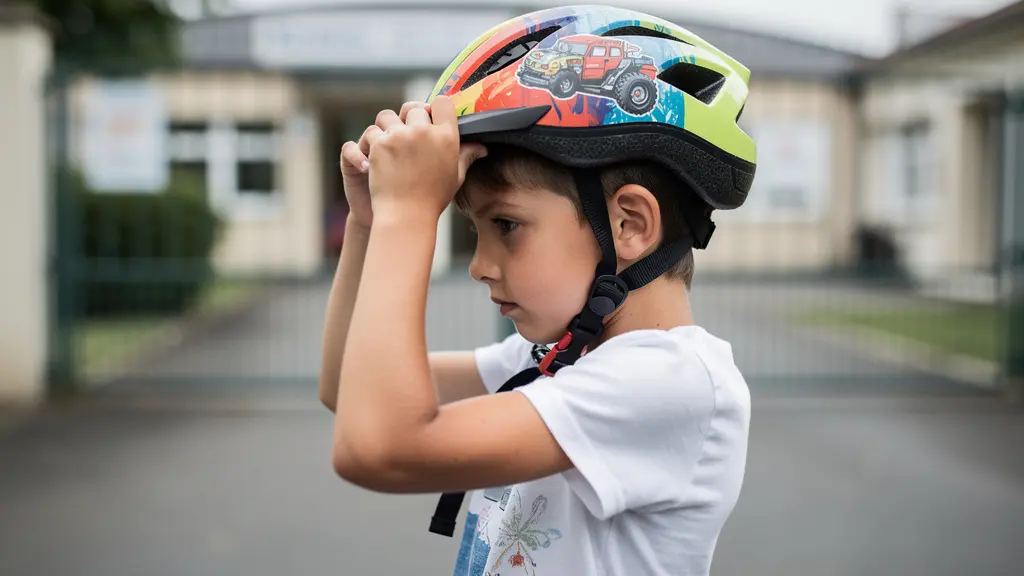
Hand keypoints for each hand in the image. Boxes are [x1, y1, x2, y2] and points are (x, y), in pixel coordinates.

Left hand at [365, 96, 486, 220]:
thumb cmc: (433, 198)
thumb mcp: (456, 176)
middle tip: (408, 138)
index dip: (435, 108)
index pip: (442, 102)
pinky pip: (373, 131)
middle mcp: (424, 132)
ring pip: (389, 115)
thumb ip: (466, 156)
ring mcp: (400, 136)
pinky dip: (373, 142)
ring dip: (389, 126)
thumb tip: (481, 147)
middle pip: (415, 108)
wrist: (405, 215)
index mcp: (446, 137)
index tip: (430, 119)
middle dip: (411, 120)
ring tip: (390, 143)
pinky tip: (378, 155)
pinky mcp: (380, 144)